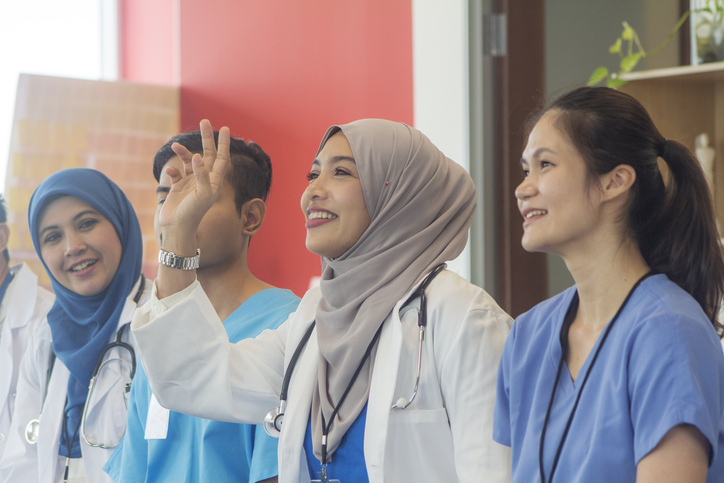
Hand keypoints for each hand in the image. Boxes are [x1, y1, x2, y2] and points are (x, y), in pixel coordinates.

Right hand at [157, 120, 229, 245]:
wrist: (176, 229)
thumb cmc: (192, 213)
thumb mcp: (201, 194)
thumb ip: (201, 175)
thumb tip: (197, 157)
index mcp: (214, 181)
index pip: (222, 158)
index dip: (223, 144)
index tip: (224, 128)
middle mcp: (204, 180)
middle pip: (207, 154)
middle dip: (206, 139)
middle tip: (204, 121)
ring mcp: (190, 184)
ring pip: (188, 161)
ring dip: (183, 152)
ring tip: (174, 145)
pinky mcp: (178, 188)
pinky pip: (176, 173)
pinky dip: (172, 169)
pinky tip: (170, 172)